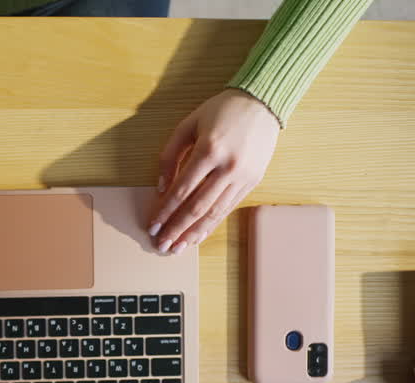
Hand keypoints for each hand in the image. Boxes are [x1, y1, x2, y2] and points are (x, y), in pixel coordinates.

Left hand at [149, 88, 279, 253]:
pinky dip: (212, 224)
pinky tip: (199, 235)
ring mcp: (243, 176)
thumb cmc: (221, 111)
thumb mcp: (188, 125)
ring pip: (215, 212)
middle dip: (177, 229)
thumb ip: (170, 155)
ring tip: (178, 247)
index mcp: (209, 149)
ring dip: (194, 233)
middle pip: (197, 207)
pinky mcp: (253, 182)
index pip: (182, 189)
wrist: (261, 103)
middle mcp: (228, 166)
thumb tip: (160, 188)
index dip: (165, 211)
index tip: (153, 225)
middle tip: (161, 245)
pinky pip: (228, 208)